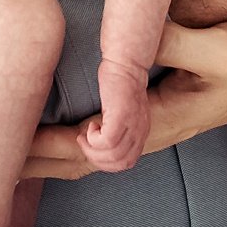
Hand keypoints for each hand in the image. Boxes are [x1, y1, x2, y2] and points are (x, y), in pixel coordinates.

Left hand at [24, 17, 226, 179]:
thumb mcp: (220, 46)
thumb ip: (175, 43)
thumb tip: (134, 36)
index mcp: (159, 119)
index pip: (90, 146)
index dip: (48, 145)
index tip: (9, 135)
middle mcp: (147, 131)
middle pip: (76, 161)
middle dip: (30, 161)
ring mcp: (145, 128)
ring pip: (81, 158)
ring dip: (41, 157)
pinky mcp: (144, 117)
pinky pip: (91, 143)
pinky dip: (58, 146)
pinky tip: (33, 136)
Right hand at [78, 57, 150, 172]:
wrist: (126, 63)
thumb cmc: (121, 83)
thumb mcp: (125, 112)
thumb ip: (121, 129)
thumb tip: (104, 146)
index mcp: (141, 132)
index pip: (127, 162)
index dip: (107, 163)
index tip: (94, 151)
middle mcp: (140, 131)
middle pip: (121, 163)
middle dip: (97, 160)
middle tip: (85, 145)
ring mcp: (132, 124)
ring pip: (113, 155)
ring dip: (92, 150)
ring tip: (85, 136)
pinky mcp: (122, 115)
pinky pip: (106, 142)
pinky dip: (93, 139)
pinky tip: (90, 126)